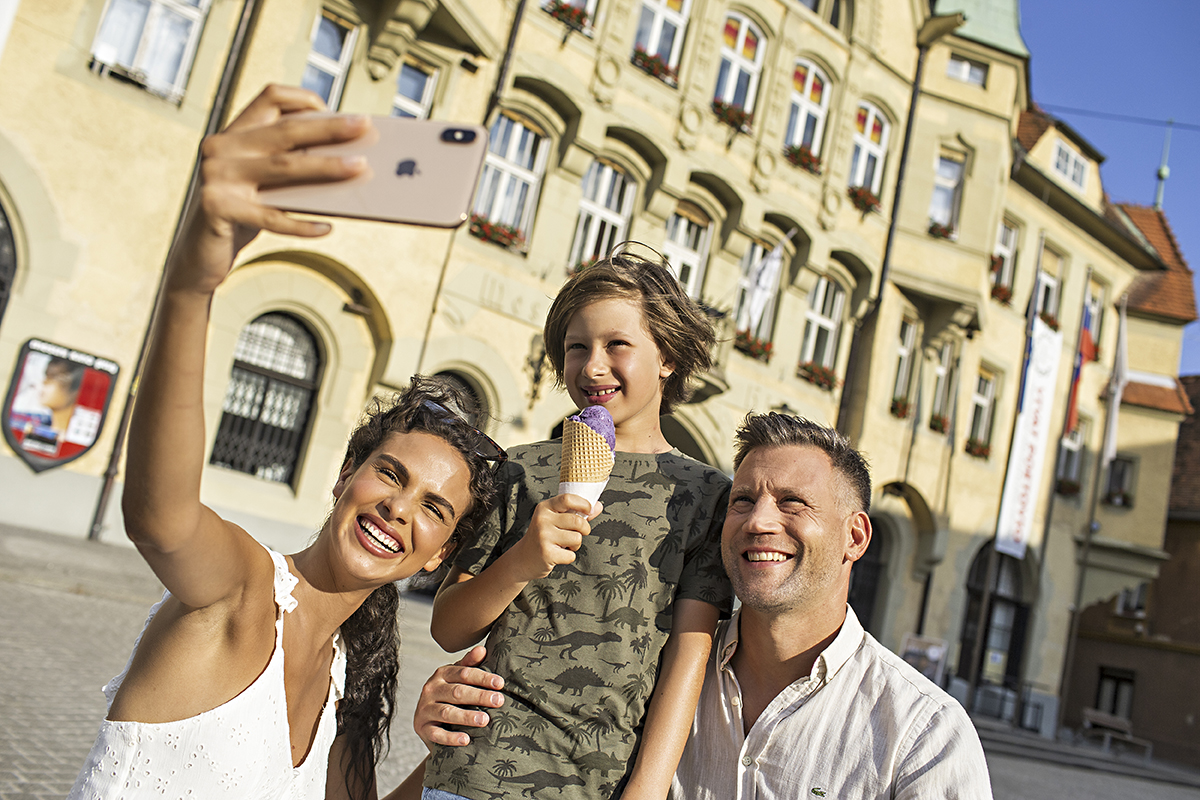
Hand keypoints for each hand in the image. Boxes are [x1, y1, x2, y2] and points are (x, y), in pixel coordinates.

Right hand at [170, 84, 368, 294]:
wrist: (199, 256)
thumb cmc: (241, 216)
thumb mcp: (263, 185)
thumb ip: (288, 166)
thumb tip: (346, 160)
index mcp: (233, 134)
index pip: (270, 98)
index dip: (304, 99)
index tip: (334, 110)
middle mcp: (221, 148)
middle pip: (286, 131)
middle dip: (330, 128)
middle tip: (364, 126)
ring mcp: (216, 176)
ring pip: (284, 167)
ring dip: (327, 167)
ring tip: (360, 168)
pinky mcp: (217, 208)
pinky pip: (271, 216)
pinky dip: (302, 225)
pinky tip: (327, 228)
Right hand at [414, 646, 504, 748]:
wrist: (429, 721)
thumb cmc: (450, 695)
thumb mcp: (458, 678)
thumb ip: (470, 664)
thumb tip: (482, 649)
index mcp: (442, 674)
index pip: (464, 673)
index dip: (482, 677)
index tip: (500, 683)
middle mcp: (431, 689)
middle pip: (457, 692)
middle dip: (479, 696)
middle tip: (498, 701)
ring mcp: (424, 709)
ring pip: (446, 712)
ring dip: (466, 716)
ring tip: (484, 720)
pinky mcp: (421, 728)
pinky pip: (436, 734)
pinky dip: (451, 737)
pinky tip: (465, 739)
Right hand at [510, 494, 597, 580]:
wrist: (523, 559)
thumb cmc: (544, 536)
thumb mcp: (555, 520)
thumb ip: (576, 512)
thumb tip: (598, 506)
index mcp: (544, 508)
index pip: (568, 498)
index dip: (584, 504)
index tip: (589, 510)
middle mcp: (542, 520)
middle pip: (577, 521)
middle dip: (585, 529)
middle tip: (580, 533)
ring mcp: (543, 536)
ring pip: (577, 538)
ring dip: (576, 545)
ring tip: (565, 545)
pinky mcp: (546, 553)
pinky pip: (571, 555)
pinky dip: (568, 556)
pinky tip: (558, 555)